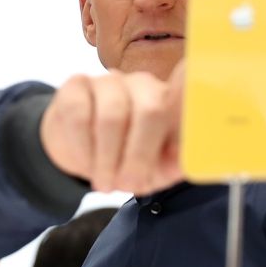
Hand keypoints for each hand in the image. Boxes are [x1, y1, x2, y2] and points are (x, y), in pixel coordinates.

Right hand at [40, 62, 183, 194]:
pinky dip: (82, 148)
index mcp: (172, 101)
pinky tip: (85, 164)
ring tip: (105, 183)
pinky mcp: (76, 85)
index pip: (188, 97)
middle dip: (140, 155)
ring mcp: (109, 81)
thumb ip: (172, 164)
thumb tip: (183, 164)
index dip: (189, 111)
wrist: (81, 152)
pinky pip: (79, 115)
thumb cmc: (125, 158)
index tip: (185, 138)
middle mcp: (143, 84)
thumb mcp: (154, 169)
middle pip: (150, 110)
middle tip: (129, 185)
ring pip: (112, 115)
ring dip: (107, 158)